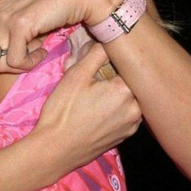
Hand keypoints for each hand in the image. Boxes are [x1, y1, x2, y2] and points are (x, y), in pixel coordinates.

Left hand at [0, 0, 125, 71]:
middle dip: (11, 62)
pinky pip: (16, 62)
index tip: (23, 43)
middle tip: (31, 48)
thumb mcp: (16, 12)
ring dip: (24, 63)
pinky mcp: (18, 24)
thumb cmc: (49, 3)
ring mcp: (2, 15)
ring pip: (1, 63)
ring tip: (39, 47)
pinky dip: (32, 62)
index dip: (4, 54)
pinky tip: (44, 48)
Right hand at [31, 42, 141, 181]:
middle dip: (116, 77)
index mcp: (126, 91)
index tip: (100, 62)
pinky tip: (97, 111)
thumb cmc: (63, 111)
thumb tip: (108, 40)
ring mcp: (132, 126)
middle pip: (131, 83)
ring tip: (95, 96)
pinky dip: (116, 109)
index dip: (114, 61)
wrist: (54, 150)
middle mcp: (135, 109)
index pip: (128, 66)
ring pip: (130, 99)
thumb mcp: (75, 76)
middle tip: (95, 80)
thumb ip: (95, 54)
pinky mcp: (124, 137)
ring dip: (117, 94)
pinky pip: (126, 115)